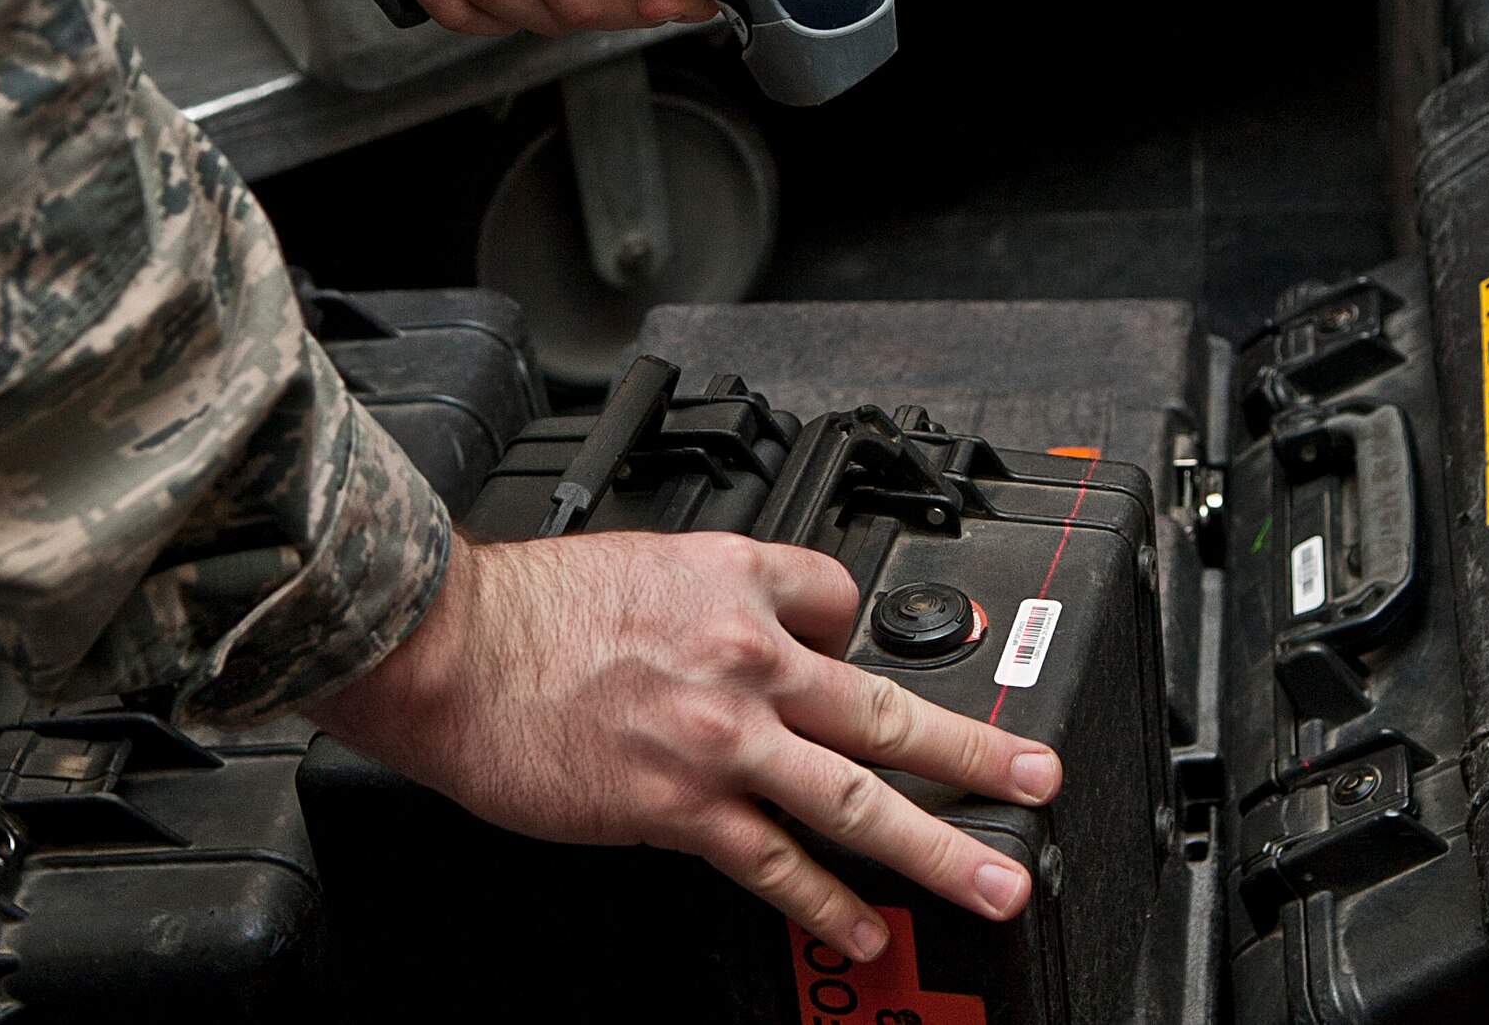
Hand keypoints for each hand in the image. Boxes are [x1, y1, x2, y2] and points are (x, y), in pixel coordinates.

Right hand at [303, 532, 1063, 963]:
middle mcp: (747, 659)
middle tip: (1036, 777)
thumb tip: (760, 627)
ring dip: (936, 844)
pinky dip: (825, 903)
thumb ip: (715, 593)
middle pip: (886, 709)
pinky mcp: (681, 808)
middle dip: (974, 749)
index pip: (841, 601)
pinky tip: (863, 930)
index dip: (853, 633)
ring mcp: (722, 741)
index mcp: (738, 583)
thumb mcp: (644, 558)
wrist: (452, 650)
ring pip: (856, 797)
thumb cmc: (529, 607)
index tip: (855, 658)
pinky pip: (774, 864)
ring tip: (993, 879)